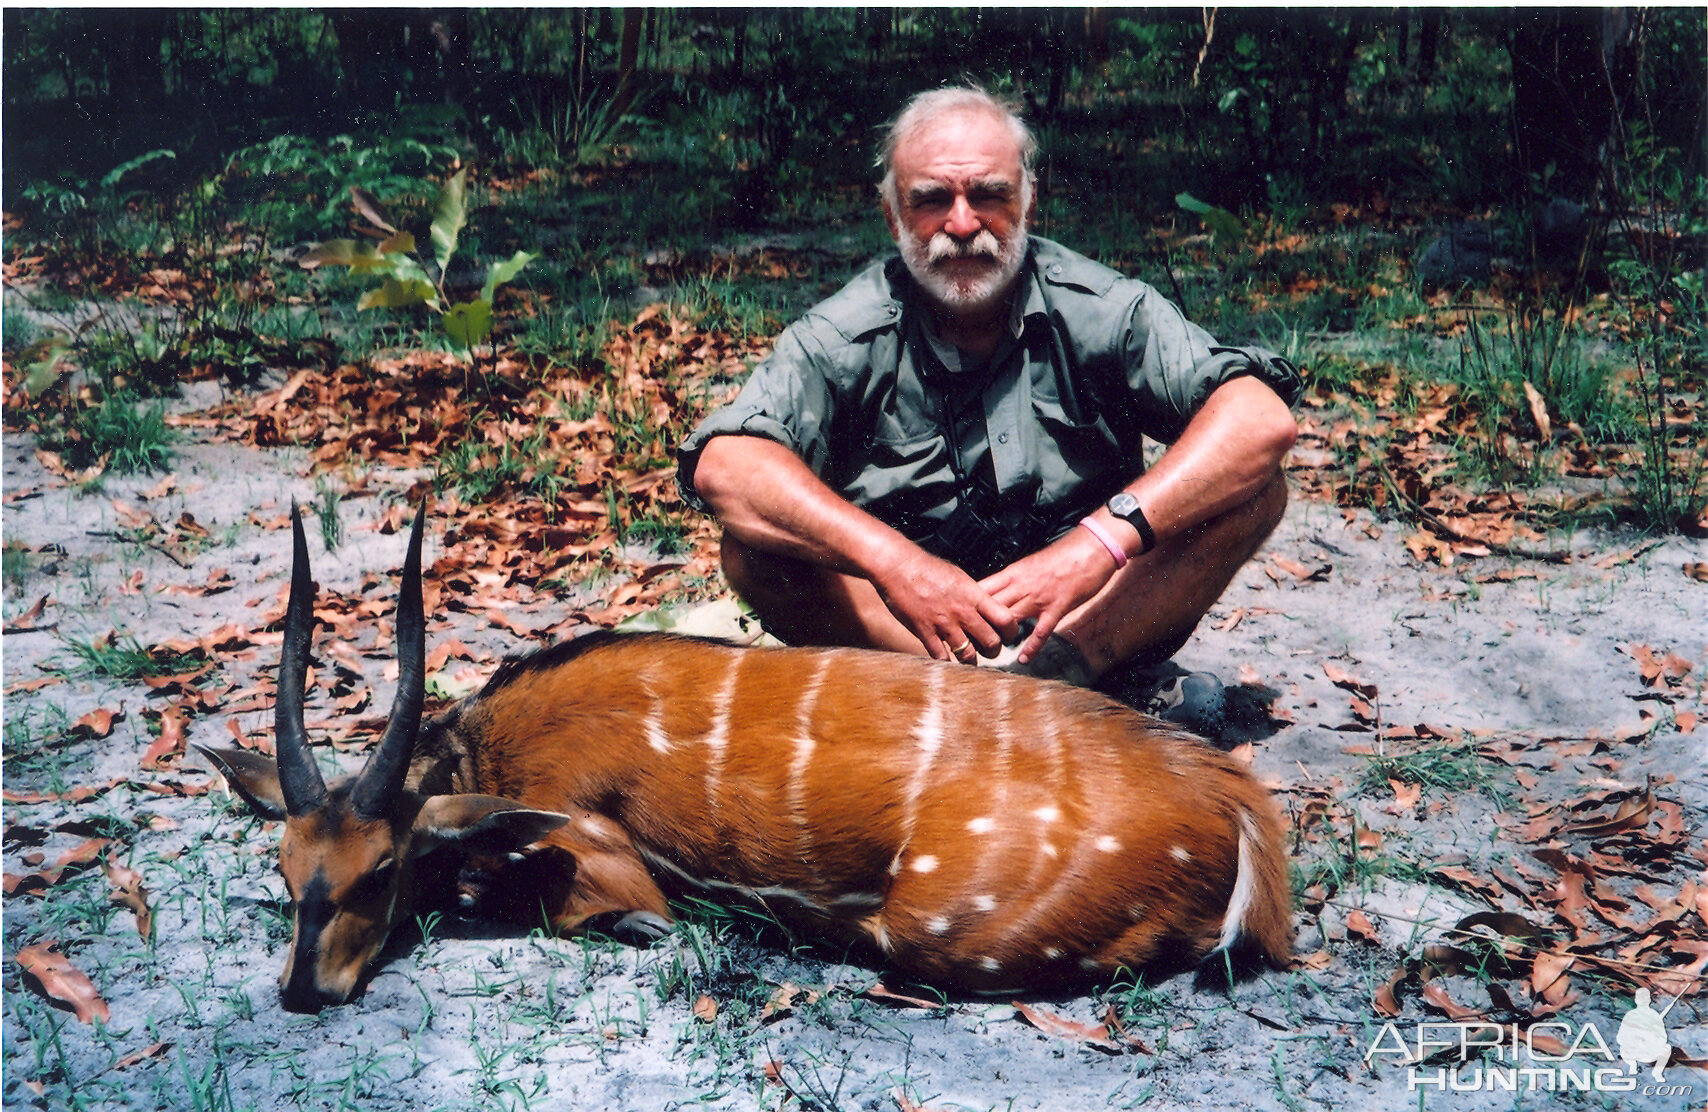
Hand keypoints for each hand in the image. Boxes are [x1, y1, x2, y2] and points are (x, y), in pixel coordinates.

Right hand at [871, 545, 1019, 660]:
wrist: (898, 567)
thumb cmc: (927, 568)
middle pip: (991, 642)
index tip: (1008, 634)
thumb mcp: (958, 576)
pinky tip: (947, 660)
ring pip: (968, 654)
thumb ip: (972, 594)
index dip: (1011, 631)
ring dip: (972, 661)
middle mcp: (962, 612)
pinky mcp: (925, 632)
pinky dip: (946, 663)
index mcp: (974, 595)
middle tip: (990, 650)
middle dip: (994, 650)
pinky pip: (941, 656)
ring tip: (970, 660)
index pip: (1006, 619)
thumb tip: (983, 604)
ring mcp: (944, 624)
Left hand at [979, 528, 1117, 661]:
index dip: (967, 603)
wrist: (1091, 547)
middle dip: (978, 623)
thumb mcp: (1032, 564)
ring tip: (987, 651)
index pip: (982, 589)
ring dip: (998, 634)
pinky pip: (1041, 631)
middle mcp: (1022, 586)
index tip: (957, 614)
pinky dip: (1031, 646)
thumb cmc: (1064, 555)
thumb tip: (1001, 590)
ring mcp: (1039, 598)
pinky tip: (1023, 659)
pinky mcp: (1057, 608)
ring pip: (1010, 618)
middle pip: (991, 606)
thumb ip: (1015, 579)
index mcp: (1014, 573)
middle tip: (966, 639)